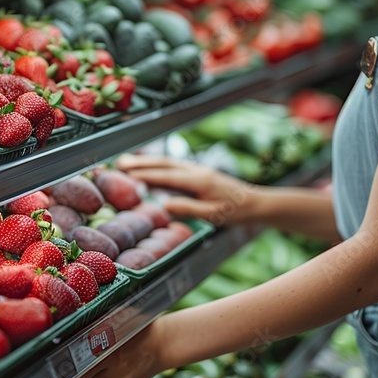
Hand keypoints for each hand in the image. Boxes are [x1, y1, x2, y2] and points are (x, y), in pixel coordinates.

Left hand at [47, 318, 167, 377]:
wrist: (163, 342)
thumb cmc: (137, 327)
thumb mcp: (116, 320)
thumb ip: (96, 324)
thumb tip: (69, 322)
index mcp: (108, 341)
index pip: (76, 357)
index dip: (58, 366)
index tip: (42, 370)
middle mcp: (112, 361)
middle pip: (77, 377)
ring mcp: (118, 377)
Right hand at [115, 154, 258, 224]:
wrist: (256, 203)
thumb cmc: (237, 212)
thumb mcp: (212, 215)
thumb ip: (188, 208)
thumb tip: (164, 205)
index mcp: (199, 181)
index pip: (166, 176)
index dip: (145, 174)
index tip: (126, 173)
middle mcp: (197, 171)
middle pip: (165, 164)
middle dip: (142, 163)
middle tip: (120, 163)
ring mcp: (199, 170)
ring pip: (170, 162)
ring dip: (149, 161)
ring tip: (130, 162)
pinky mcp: (201, 173)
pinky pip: (176, 165)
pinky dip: (161, 164)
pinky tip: (154, 167)